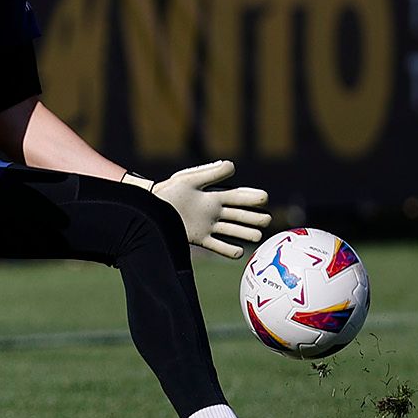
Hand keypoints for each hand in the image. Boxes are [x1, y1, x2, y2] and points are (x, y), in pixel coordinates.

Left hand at [122, 160, 269, 258]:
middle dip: (254, 217)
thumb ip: (210, 173)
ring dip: (245, 233)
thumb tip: (232, 165)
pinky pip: (217, 246)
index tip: (264, 197)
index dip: (251, 197)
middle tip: (267, 219)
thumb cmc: (168, 191)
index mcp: (212, 196)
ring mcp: (207, 226)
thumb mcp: (188, 179)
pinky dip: (228, 250)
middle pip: (239, 215)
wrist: (149, 210)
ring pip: (232, 230)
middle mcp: (213, 211)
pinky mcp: (199, 238)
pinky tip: (239, 252)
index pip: (237, 196)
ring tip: (258, 236)